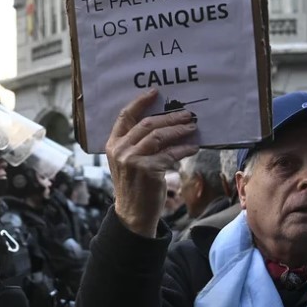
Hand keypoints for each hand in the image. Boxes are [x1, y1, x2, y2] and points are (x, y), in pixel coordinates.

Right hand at [106, 89, 198, 237]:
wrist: (133, 214)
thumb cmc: (134, 186)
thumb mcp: (127, 162)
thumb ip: (136, 143)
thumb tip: (163, 124)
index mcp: (113, 145)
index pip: (125, 116)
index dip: (140, 102)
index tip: (155, 92)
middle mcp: (120, 150)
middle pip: (147, 123)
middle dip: (169, 116)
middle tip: (187, 114)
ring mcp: (133, 160)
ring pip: (160, 136)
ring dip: (179, 130)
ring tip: (192, 127)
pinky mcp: (148, 170)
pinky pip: (171, 154)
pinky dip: (184, 149)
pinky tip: (193, 147)